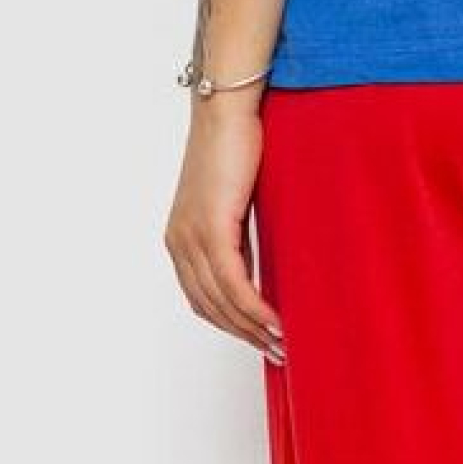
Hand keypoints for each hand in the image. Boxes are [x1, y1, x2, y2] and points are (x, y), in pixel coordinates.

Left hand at [164, 100, 284, 362]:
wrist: (227, 110)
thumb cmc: (236, 145)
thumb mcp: (235, 200)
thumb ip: (238, 234)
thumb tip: (259, 266)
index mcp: (181, 238)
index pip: (202, 299)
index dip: (231, 325)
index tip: (260, 340)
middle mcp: (179, 242)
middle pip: (210, 308)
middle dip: (244, 336)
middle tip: (278, 353)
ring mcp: (192, 237)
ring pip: (222, 302)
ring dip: (252, 329)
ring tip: (282, 344)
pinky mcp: (211, 229)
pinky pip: (233, 283)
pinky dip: (254, 309)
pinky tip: (275, 322)